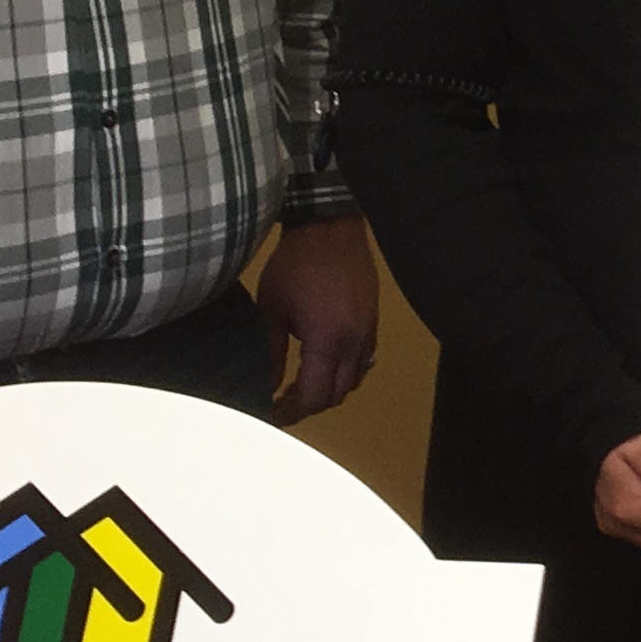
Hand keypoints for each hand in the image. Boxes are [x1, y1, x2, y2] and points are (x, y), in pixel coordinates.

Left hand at [257, 213, 381, 421]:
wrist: (329, 228)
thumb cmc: (294, 265)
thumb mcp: (272, 310)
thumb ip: (271, 354)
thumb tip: (267, 387)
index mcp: (327, 342)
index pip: (313, 397)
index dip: (290, 413)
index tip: (271, 414)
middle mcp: (354, 343)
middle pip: (336, 395)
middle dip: (309, 405)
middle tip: (282, 402)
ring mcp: (368, 332)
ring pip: (354, 381)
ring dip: (329, 390)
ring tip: (302, 384)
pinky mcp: (373, 320)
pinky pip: (364, 360)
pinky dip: (345, 371)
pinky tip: (325, 361)